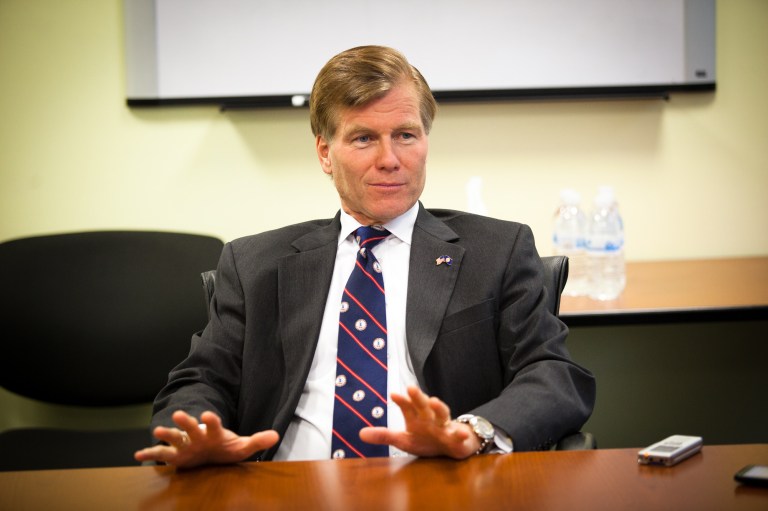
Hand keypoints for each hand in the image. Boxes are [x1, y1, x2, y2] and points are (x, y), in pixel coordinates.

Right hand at [134, 410, 278, 467]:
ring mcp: (185, 444)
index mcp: (214, 432)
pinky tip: (138, 455)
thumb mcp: (242, 446)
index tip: (207, 414)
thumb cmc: (225, 447)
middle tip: (179, 414)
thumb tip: (275, 435)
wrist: (210, 451)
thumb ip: (257, 441)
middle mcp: (197, 436)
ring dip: (166, 433)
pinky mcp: (176, 455)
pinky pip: (161, 455)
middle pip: (191, 427)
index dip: (211, 419)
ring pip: (174, 437)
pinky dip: (150, 454)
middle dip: (186, 421)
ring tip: (157, 431)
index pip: (213, 424)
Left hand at [359, 386, 480, 458]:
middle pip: (423, 406)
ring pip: (442, 414)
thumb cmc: (427, 439)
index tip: (393, 394)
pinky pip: (459, 436)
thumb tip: (360, 434)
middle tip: (411, 388)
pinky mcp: (456, 438)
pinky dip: (461, 434)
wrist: (453, 446)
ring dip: (439, 408)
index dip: (401, 401)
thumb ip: (384, 436)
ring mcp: (444, 426)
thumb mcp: (404, 440)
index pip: (407, 406)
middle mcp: (430, 418)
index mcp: (416, 417)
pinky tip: (461, 434)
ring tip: (434, 401)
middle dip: (418, 397)